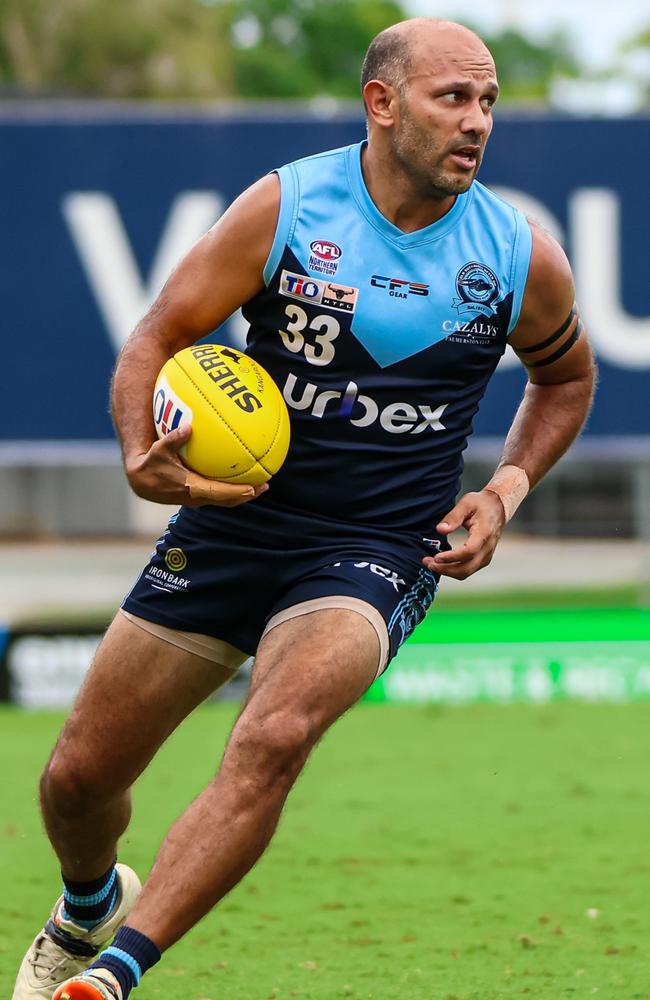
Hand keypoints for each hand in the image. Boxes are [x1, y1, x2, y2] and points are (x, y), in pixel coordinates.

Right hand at [125, 424, 268, 507]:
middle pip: (228, 500)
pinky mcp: (197, 496)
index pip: (219, 493)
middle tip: (265, 486)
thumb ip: (174, 438)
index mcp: (191, 488)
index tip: (252, 487)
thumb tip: (188, 427)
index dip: (237, 491)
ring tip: (260, 485)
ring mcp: (198, 499)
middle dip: (247, 494)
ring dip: (243, 494)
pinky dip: (232, 491)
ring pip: (225, 500)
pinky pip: (219, 496)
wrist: (142, 481)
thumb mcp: (159, 449)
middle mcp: (197, 497)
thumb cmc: (151, 463)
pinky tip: (241, 478)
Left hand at [423, 490, 505, 579]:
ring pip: (467, 572)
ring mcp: (487, 555)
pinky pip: (468, 570)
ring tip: (431, 564)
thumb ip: (453, 517)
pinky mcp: (483, 558)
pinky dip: (454, 570)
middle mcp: (487, 548)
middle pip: (467, 568)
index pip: (469, 551)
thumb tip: (440, 530)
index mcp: (484, 533)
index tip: (436, 557)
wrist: (497, 508)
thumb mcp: (466, 503)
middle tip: (428, 563)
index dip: (452, 557)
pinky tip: (442, 564)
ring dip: (448, 571)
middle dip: (445, 569)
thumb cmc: (481, 504)